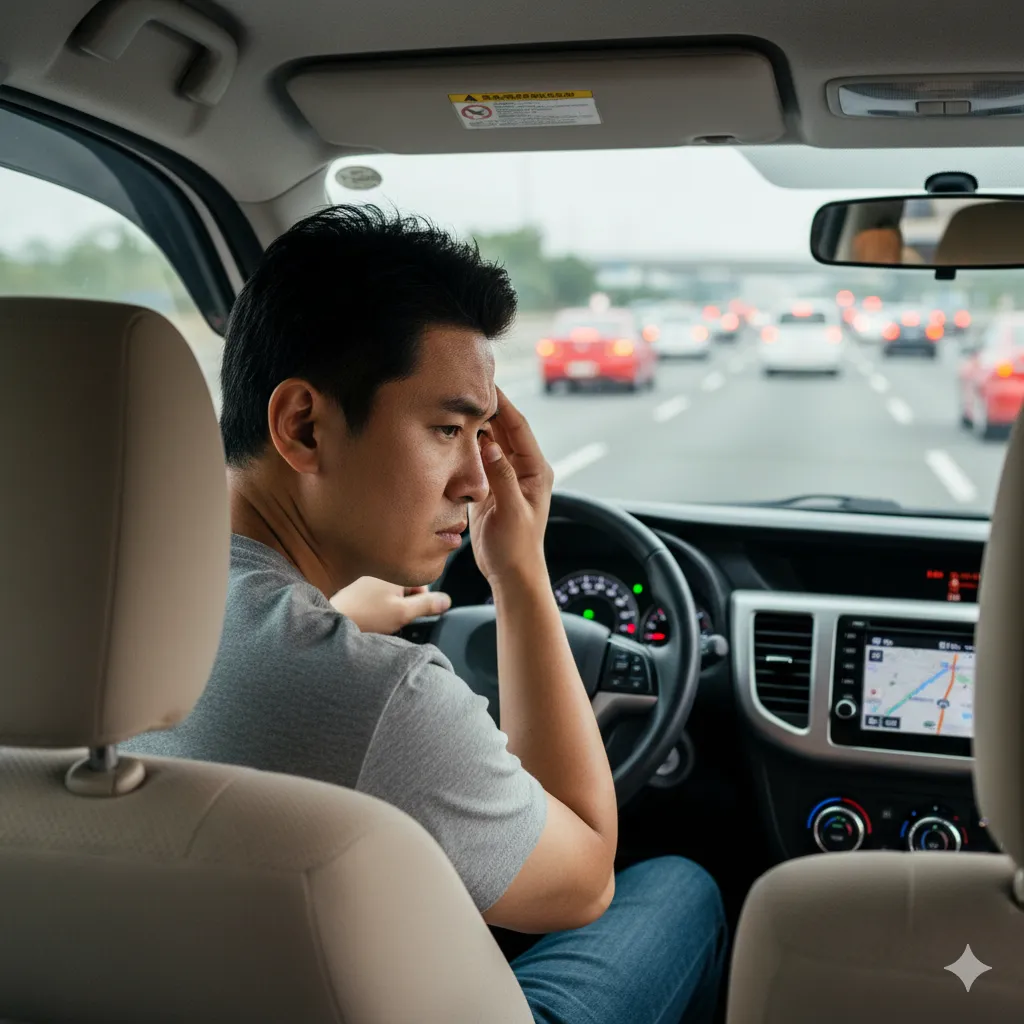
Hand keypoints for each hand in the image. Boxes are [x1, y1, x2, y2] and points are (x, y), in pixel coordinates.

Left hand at [330, 577, 450, 634]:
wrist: (333, 620)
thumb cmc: (366, 616)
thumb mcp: (403, 613)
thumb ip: (427, 605)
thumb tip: (446, 601)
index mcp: (395, 571)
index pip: (421, 581)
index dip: (420, 600)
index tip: (410, 612)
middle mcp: (382, 569)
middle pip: (407, 586)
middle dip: (405, 603)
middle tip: (394, 617)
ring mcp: (368, 576)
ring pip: (392, 591)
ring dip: (392, 604)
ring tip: (380, 617)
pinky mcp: (358, 585)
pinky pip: (378, 593)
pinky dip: (379, 604)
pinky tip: (371, 615)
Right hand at [468, 386, 553, 586]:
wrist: (511, 573)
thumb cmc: (518, 547)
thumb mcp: (511, 510)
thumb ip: (500, 476)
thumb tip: (488, 443)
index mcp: (536, 470)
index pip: (519, 428)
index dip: (504, 404)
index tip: (487, 383)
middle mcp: (522, 468)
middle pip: (504, 430)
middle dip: (488, 409)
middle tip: (466, 387)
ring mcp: (505, 476)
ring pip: (490, 442)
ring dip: (477, 426)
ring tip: (457, 404)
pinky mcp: (490, 487)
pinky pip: (478, 459)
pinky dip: (468, 446)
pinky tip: (454, 433)